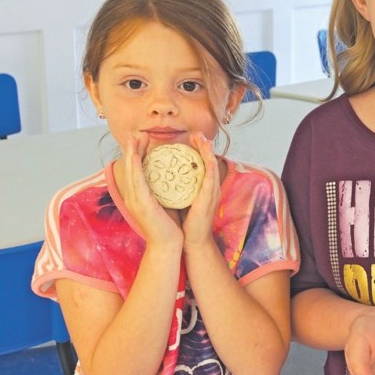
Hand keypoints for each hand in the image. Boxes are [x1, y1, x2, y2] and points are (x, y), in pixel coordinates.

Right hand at [117, 133, 181, 244]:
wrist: (167, 245)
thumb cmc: (168, 226)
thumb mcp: (164, 203)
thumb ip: (163, 190)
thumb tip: (170, 178)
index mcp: (138, 196)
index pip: (136, 170)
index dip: (136, 154)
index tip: (142, 140)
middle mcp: (133, 196)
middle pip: (130, 168)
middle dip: (132, 149)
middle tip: (135, 133)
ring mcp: (135, 200)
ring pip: (131, 171)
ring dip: (131, 153)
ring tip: (133, 138)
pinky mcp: (141, 204)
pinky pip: (137, 181)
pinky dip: (135, 166)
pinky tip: (136, 155)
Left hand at [179, 132, 220, 248]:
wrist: (191, 241)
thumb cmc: (184, 222)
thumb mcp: (179, 199)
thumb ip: (175, 187)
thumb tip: (163, 176)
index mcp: (200, 187)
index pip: (200, 164)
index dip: (197, 150)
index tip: (190, 138)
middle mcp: (208, 187)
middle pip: (208, 160)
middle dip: (204, 145)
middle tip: (197, 133)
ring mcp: (211, 192)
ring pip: (212, 165)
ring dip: (208, 150)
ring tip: (202, 137)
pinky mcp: (210, 197)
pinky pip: (211, 177)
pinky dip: (210, 164)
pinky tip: (208, 155)